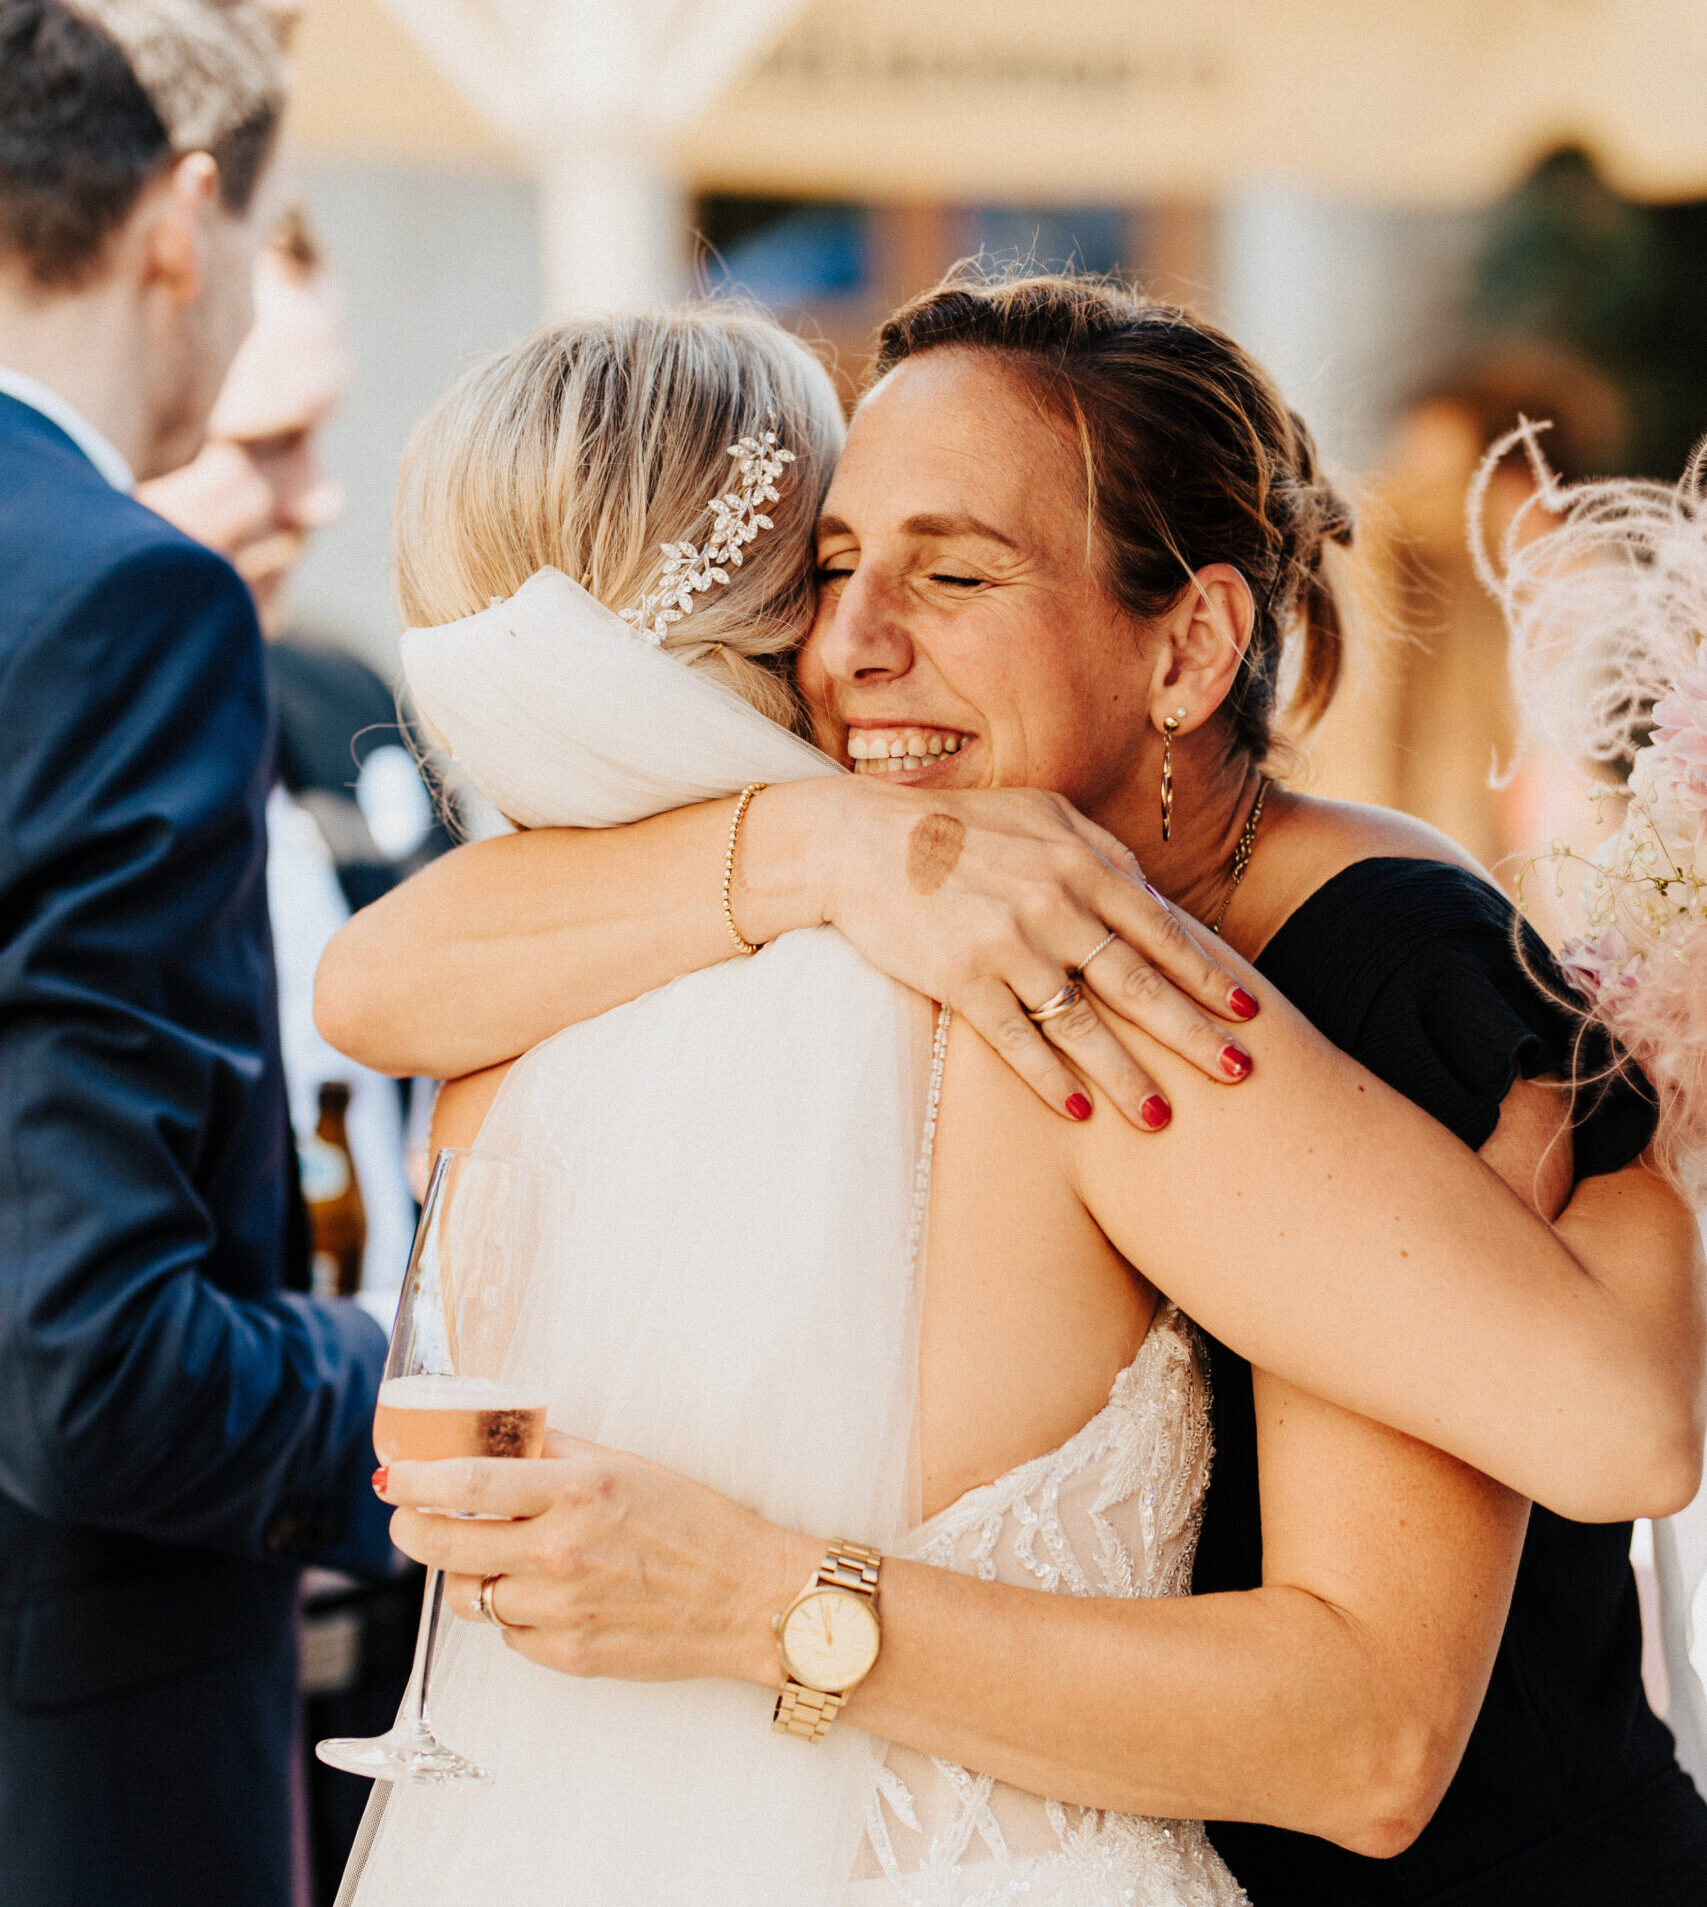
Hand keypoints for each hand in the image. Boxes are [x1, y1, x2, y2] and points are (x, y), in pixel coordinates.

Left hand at [378, 1432, 817, 1685]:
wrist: (746, 1598)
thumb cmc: (695, 1523)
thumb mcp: (627, 1467)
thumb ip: (558, 1455)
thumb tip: (497, 1441)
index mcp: (578, 1493)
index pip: (468, 1485)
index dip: (415, 1481)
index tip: (391, 1476)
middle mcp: (561, 1552)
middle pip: (446, 1546)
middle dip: (411, 1529)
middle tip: (407, 1518)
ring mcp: (561, 1610)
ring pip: (470, 1596)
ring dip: (467, 1574)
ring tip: (493, 1556)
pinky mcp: (568, 1656)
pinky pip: (510, 1633)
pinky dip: (514, 1612)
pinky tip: (547, 1592)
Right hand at [773, 779, 1257, 1128]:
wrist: (861, 841)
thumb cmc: (957, 829)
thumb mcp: (1039, 816)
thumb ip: (1099, 852)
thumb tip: (1152, 896)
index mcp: (1080, 864)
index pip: (1161, 932)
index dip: (1208, 976)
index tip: (1250, 1013)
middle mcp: (1053, 904)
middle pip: (1138, 984)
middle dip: (1195, 1034)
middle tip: (1242, 1074)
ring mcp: (1008, 945)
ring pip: (1083, 1024)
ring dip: (1126, 1076)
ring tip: (1162, 1119)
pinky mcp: (961, 979)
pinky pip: (1015, 1040)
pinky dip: (1048, 1078)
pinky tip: (1078, 1111)